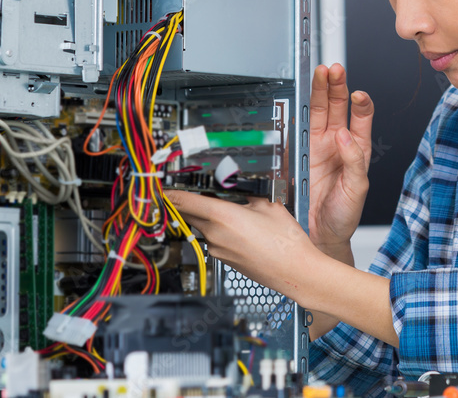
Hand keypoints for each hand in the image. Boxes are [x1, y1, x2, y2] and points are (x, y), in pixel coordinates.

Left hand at [165, 191, 317, 297]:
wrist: (295, 272)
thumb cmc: (285, 242)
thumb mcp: (268, 204)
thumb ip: (246, 193)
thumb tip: (236, 186)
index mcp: (222, 216)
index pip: (183, 201)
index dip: (169, 192)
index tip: (162, 185)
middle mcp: (214, 235)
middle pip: (190, 214)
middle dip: (192, 202)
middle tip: (201, 191)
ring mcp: (217, 250)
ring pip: (203, 226)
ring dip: (211, 217)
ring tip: (236, 211)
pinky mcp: (224, 260)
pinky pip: (215, 239)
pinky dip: (221, 231)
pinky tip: (242, 229)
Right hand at [308, 63, 373, 260]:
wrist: (320, 236)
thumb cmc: (344, 214)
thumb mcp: (357, 188)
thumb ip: (354, 160)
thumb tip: (345, 135)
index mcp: (356, 148)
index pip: (361, 116)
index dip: (360, 103)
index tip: (358, 94)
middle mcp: (335, 143)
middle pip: (336, 106)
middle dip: (335, 85)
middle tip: (333, 69)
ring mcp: (314, 146)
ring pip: (316, 111)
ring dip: (318, 91)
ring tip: (320, 73)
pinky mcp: (295, 153)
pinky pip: (295, 128)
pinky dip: (296, 113)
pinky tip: (300, 99)